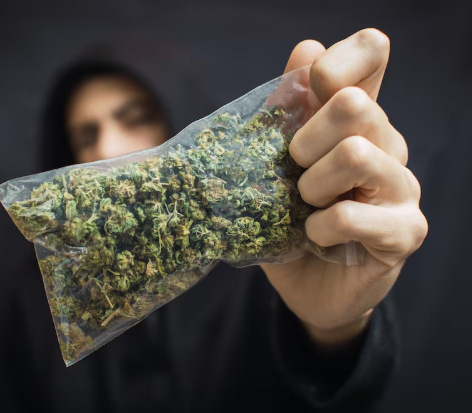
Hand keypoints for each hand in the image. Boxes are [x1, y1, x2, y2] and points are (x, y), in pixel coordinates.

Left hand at [261, 29, 427, 348]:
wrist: (306, 285)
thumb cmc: (288, 218)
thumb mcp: (277, 163)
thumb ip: (290, 109)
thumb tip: (306, 46)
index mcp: (356, 119)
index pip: (372, 53)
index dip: (339, 59)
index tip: (312, 87)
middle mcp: (387, 144)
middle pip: (355, 105)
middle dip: (305, 140)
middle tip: (294, 170)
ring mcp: (401, 187)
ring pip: (357, 154)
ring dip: (312, 186)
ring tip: (304, 206)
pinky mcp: (405, 232)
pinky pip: (351, 216)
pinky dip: (319, 227)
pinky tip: (315, 236)